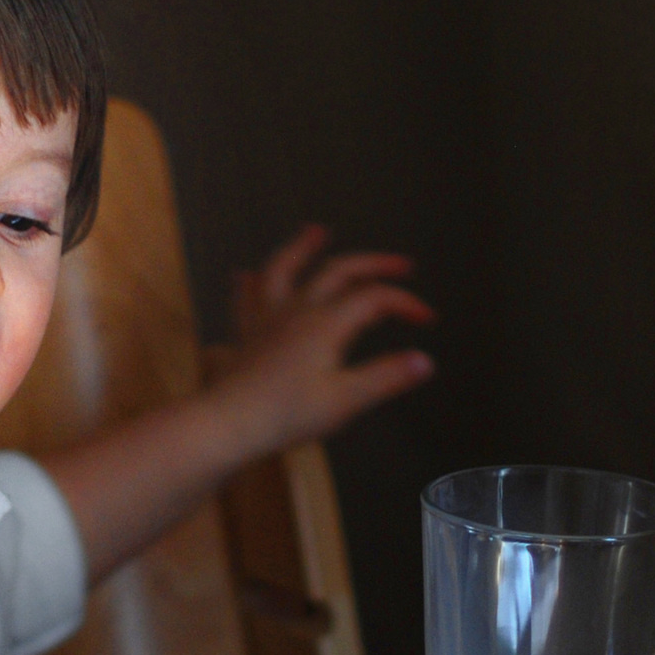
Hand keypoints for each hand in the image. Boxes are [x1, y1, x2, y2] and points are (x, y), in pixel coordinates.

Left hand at [219, 224, 434, 455]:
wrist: (228, 423)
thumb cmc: (285, 415)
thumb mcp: (346, 400)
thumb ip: (386, 377)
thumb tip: (423, 361)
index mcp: (325, 324)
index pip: (374, 298)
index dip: (404, 302)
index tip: (425, 317)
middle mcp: (296, 312)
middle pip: (338, 271)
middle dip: (374, 263)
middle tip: (399, 264)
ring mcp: (267, 319)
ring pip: (284, 269)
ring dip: (302, 247)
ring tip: (315, 231)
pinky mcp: (246, 335)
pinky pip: (246, 299)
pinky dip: (250, 283)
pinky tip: (246, 275)